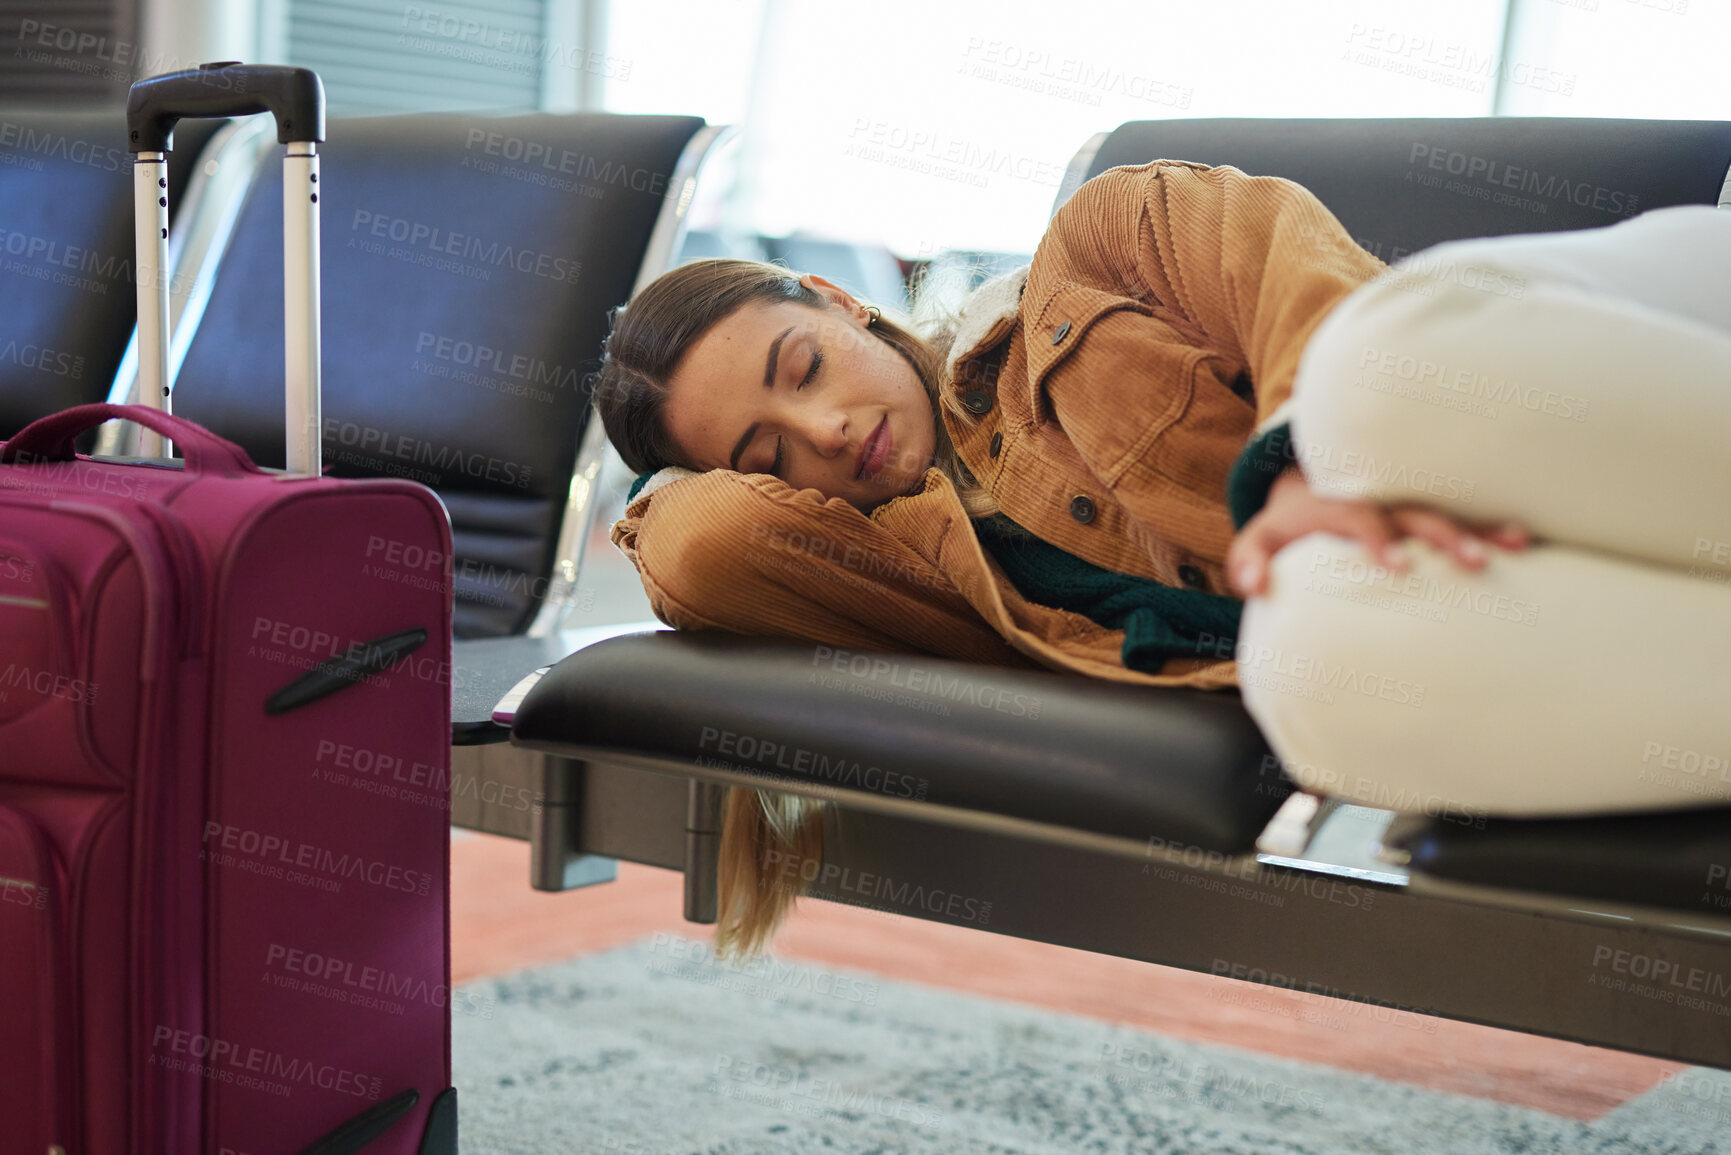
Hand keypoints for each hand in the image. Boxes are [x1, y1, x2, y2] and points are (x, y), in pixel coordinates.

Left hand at [1227, 464, 1531, 598]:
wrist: (1313, 476)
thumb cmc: (1288, 521)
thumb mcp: (1261, 535)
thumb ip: (1250, 560)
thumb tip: (1252, 584)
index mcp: (1340, 504)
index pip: (1359, 517)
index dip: (1377, 539)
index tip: (1396, 566)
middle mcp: (1382, 498)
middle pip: (1415, 512)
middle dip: (1444, 535)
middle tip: (1473, 563)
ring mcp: (1410, 500)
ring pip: (1449, 509)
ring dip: (1482, 525)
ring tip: (1516, 543)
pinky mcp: (1428, 506)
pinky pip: (1466, 512)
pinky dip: (1492, 521)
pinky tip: (1525, 538)